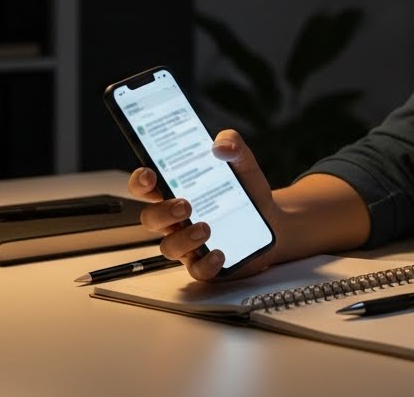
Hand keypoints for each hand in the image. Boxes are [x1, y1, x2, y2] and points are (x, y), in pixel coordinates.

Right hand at [129, 129, 282, 281]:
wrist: (272, 220)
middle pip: (150, 219)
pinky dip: (206, 263)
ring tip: (206, 227)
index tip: (150, 175)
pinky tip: (219, 252)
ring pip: (169, 247)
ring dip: (183, 238)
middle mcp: (176, 219)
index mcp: (176, 191)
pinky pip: (197, 269)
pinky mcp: (206, 263)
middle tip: (185, 205)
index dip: (141, 181)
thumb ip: (233, 145)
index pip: (146, 187)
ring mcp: (188, 243)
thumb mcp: (243, 163)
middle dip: (162, 212)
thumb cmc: (246, 191)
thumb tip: (222, 145)